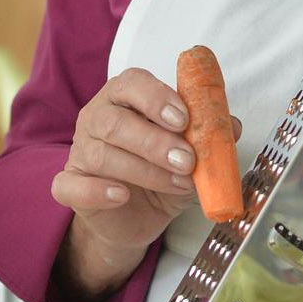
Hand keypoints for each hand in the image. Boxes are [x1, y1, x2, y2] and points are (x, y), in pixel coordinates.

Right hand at [51, 69, 241, 296]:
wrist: (137, 217)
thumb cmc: (162, 173)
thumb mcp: (193, 153)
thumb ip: (210, 136)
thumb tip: (232, 125)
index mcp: (124, 98)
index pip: (131, 84)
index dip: (156, 98)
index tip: (184, 119)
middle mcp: (96, 118)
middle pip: (113, 120)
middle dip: (154, 141)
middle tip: (187, 161)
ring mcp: (79, 152)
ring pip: (100, 154)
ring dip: (143, 170)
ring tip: (178, 185)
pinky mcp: (70, 185)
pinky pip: (71, 185)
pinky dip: (97, 190)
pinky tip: (122, 195)